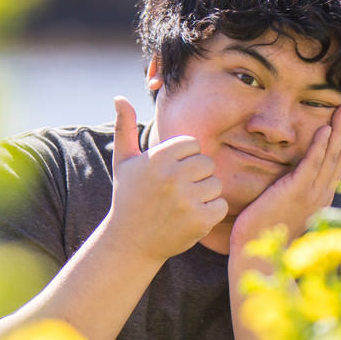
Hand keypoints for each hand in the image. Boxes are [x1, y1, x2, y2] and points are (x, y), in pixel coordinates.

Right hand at [105, 96, 229, 264]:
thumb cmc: (128, 198)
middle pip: (207, 163)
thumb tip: (119, 97)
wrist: (129, 243)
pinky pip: (221, 206)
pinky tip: (191, 218)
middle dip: (196, 177)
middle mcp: (172, 176)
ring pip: (216, 185)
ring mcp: (186, 199)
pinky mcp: (199, 220)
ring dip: (204, 195)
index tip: (170, 174)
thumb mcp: (123, 162)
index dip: (185, 159)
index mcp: (157, 157)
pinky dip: (211, 213)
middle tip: (178, 192)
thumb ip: (125, 128)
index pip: (193, 144)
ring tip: (182, 205)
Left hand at [228, 100, 340, 259]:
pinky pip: (312, 164)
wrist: (256, 252)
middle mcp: (321, 195)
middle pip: (339, 155)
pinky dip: (320, 145)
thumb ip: (294, 192)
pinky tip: (326, 128)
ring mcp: (311, 194)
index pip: (337, 163)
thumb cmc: (265, 234)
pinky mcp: (296, 192)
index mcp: (321, 198)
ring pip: (330, 156)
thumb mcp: (286, 209)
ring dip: (338, 130)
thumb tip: (293, 179)